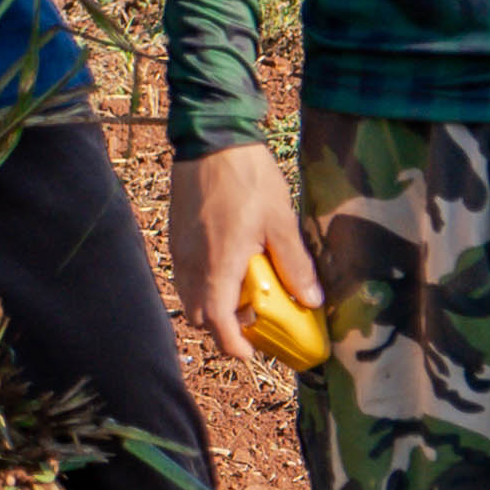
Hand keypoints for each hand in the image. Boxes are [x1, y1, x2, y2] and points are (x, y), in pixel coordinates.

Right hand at [170, 141, 315, 365]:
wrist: (212, 138)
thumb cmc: (247, 177)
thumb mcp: (281, 222)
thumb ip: (295, 265)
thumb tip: (311, 299)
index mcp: (218, 266)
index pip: (217, 324)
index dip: (234, 345)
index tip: (252, 351)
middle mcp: (192, 264)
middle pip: (199, 316)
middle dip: (224, 327)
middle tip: (254, 318)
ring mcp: (180, 250)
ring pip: (189, 296)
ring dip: (213, 304)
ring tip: (243, 288)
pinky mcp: (177, 235)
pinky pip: (185, 274)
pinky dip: (204, 282)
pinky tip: (228, 262)